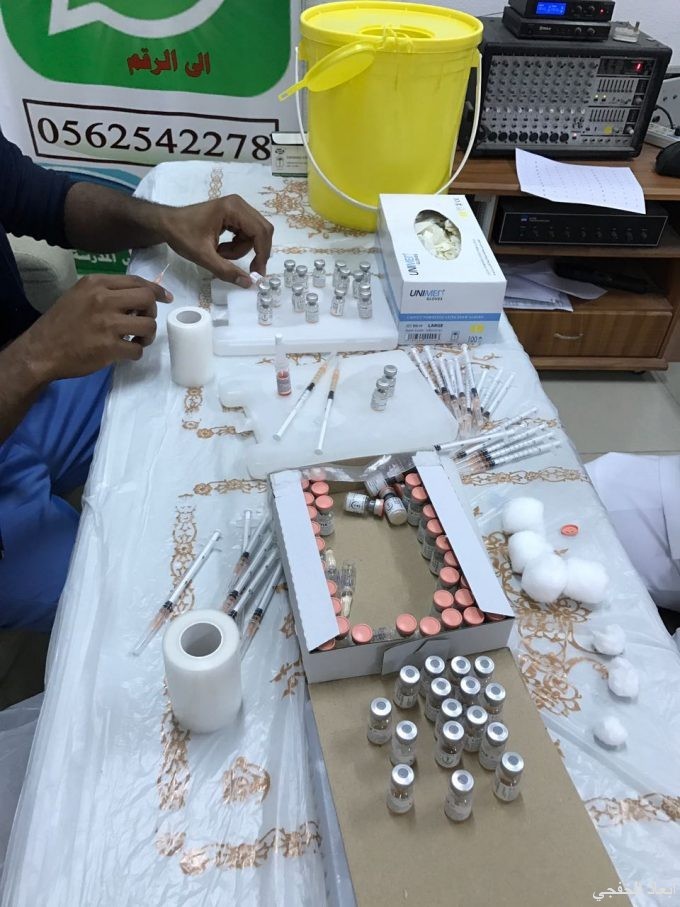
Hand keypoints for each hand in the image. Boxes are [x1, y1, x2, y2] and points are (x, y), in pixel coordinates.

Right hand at [23, 274, 170, 381]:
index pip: (137, 281)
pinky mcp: (109, 347)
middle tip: (143, 321)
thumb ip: (106, 292)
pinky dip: (135, 352)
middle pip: (147, 299)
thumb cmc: (61, 323)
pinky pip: (138, 349)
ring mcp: (107, 324)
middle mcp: (103, 299)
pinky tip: (125, 352)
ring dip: (147, 335)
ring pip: (149, 326)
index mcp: (95, 283)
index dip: (156, 290)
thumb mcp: (79, 295)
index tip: (165, 298)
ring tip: (136, 339)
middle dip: (152, 312)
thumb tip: (140, 295)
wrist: (41, 350)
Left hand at [161, 195, 273, 286]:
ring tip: (219, 254)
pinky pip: (246, 234)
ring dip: (240, 250)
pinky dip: (237, 246)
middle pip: (262, 231)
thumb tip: (248, 283)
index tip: (258, 273)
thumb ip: (226, 270)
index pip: (259, 232)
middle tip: (249, 270)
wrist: (167, 224)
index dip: (262, 254)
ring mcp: (237, 208)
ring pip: (254, 235)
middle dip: (256, 252)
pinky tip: (220, 249)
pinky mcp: (234, 214)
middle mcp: (238, 204)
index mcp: (232, 209)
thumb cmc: (182, 235)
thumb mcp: (203, 256)